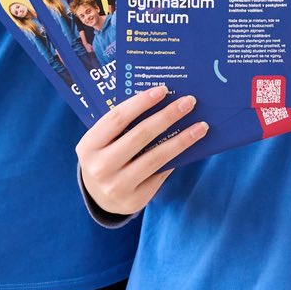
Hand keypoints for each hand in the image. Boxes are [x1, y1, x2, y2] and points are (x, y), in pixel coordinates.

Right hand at [75, 84, 207, 216]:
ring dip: (182, 140)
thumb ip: (121, 125)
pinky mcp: (135, 199)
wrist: (98, 198)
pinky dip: (176, 158)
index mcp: (89, 146)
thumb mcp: (102, 142)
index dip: (140, 102)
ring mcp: (117, 186)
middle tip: (189, 102)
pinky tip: (191, 147)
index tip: (163, 90)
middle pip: (140, 135)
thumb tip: (161, 102)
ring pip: (156, 157)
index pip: (117, 118)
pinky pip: (161, 174)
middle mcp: (101, 167)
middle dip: (168, 116)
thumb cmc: (104, 157)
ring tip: (201, 126)